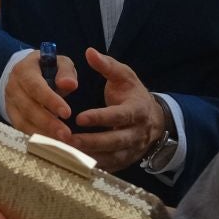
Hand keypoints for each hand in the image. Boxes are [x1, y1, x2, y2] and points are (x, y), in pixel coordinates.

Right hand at [2, 48, 77, 142]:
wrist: (26, 74)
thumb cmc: (48, 68)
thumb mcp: (59, 63)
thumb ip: (66, 71)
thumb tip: (69, 84)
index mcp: (24, 71)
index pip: (35, 87)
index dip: (50, 101)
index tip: (67, 113)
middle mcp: (12, 87)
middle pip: (28, 108)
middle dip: (48, 123)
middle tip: (66, 135)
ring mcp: (10, 103)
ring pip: (23, 122)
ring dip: (42, 134)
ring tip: (61, 144)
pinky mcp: (11, 116)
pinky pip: (21, 130)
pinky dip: (36, 138)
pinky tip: (52, 145)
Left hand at [72, 48, 165, 170]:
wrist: (153, 120)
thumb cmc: (132, 94)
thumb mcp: (124, 76)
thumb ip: (107, 65)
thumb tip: (89, 52)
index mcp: (137, 111)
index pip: (119, 116)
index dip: (101, 118)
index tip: (80, 117)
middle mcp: (136, 133)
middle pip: (115, 141)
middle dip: (91, 142)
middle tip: (67, 139)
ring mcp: (131, 150)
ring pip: (111, 157)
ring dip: (88, 156)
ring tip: (65, 151)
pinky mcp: (124, 162)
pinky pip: (108, 167)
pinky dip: (91, 166)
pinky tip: (72, 162)